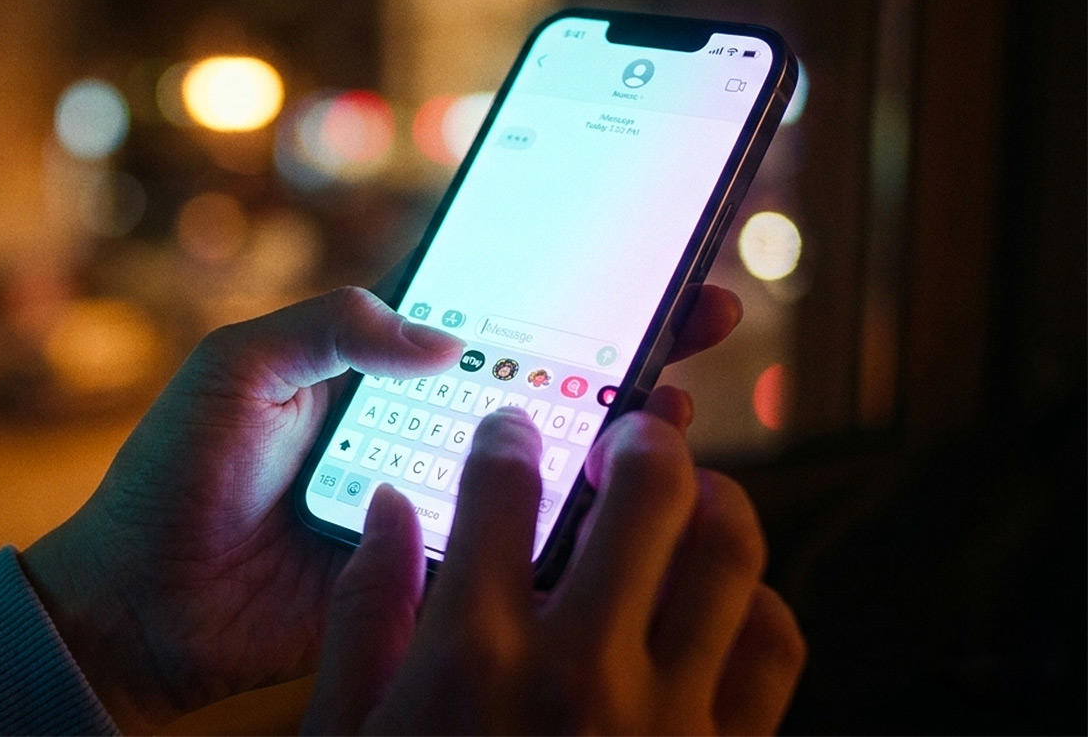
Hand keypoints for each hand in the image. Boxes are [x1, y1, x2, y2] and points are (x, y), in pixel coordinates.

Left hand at [22, 284, 742, 731]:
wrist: (143, 602)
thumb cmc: (176, 474)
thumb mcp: (237, 368)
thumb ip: (330, 325)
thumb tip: (442, 333)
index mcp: (374, 365)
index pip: (488, 309)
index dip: (560, 279)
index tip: (636, 250)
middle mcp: (419, 425)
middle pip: (541, 376)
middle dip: (623, 340)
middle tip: (700, 311)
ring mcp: (434, 497)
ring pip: (547, 459)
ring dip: (618, 430)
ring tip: (673, 402)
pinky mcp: (434, 569)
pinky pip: (519, 543)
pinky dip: (580, 522)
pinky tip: (627, 497)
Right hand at [304, 395, 805, 734]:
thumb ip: (360, 619)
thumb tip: (383, 507)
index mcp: (471, 655)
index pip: (503, 485)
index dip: (512, 434)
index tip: (515, 429)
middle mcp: (579, 667)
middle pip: (645, 490)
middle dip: (639, 438)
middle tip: (628, 435)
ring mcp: (665, 717)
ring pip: (729, 552)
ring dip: (714, 501)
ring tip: (689, 496)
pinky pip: (775, 648)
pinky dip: (759, 603)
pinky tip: (723, 601)